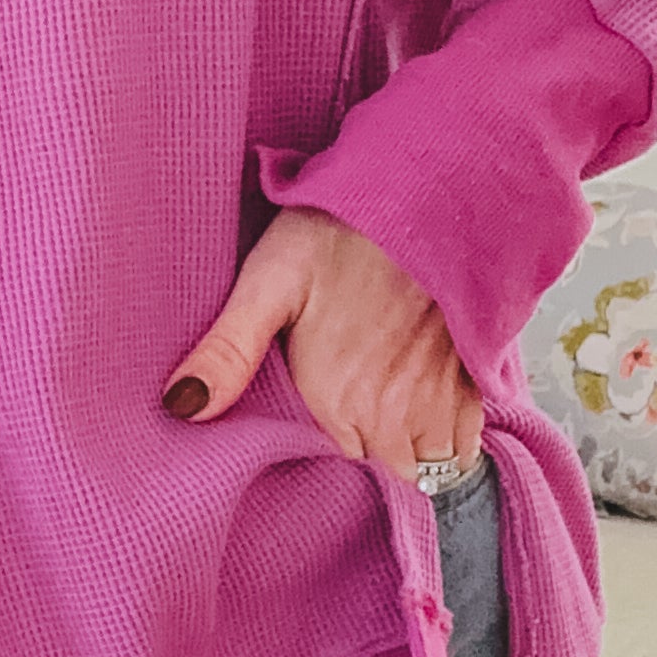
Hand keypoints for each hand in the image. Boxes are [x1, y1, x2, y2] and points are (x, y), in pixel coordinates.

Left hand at [161, 210, 481, 477]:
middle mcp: (393, 413)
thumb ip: (227, 351)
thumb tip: (180, 406)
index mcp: (336, 400)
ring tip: (394, 398)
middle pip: (385, 463)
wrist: (424, 192)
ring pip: (431, 461)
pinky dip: (456, 429)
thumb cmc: (340, 229)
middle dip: (374, 440)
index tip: (327, 395)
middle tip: (359, 392)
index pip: (336, 457)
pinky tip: (433, 392)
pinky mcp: (476, 378)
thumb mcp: (267, 282)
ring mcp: (440, 400)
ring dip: (416, 442)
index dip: (331, 426)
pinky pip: (468, 438)